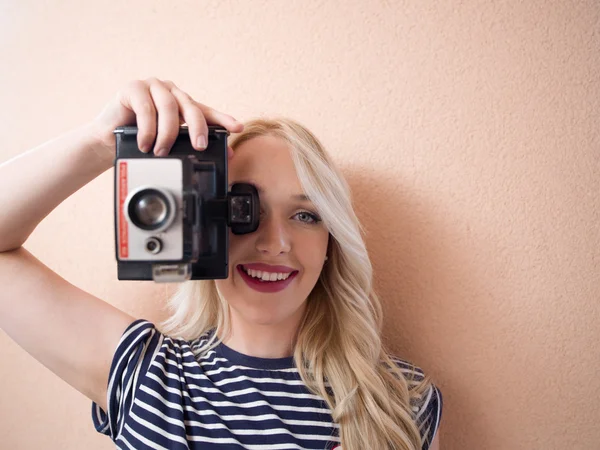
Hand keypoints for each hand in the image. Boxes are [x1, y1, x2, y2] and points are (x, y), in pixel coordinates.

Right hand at [89, 78, 242, 158]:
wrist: (107, 140)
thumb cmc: (139, 140)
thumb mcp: (169, 145)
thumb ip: (192, 145)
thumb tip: (227, 154)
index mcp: (181, 104)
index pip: (206, 111)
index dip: (222, 119)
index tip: (237, 128)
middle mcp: (169, 92)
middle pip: (190, 107)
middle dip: (198, 128)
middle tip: (199, 146)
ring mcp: (151, 86)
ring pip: (168, 107)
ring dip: (166, 133)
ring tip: (160, 151)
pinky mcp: (132, 87)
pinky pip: (146, 107)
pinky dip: (147, 129)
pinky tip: (145, 143)